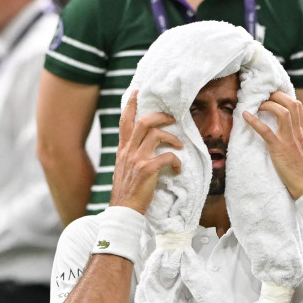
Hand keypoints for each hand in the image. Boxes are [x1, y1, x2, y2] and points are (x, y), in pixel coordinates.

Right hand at [110, 90, 183, 213]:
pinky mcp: (148, 169)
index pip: (125, 121)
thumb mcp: (123, 168)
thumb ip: (130, 155)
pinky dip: (176, 162)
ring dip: (172, 138)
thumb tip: (142, 146)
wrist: (124, 210)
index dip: (131, 105)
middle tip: (172, 118)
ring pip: (156, 135)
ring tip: (179, 145)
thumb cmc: (127, 191)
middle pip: (144, 122)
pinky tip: (178, 170)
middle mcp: (128, 151)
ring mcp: (137, 159)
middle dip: (161, 116)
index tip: (138, 92)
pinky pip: (167, 157)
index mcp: (123, 149)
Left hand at [242, 92, 302, 198]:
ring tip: (257, 104)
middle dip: (277, 96)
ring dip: (268, 105)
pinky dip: (254, 122)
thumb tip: (288, 138)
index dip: (284, 97)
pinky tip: (245, 116)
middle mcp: (298, 132)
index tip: (272, 96)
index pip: (297, 106)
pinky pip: (266, 131)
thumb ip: (297, 142)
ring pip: (282, 112)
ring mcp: (290, 140)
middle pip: (292, 104)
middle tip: (263, 96)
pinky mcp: (280, 149)